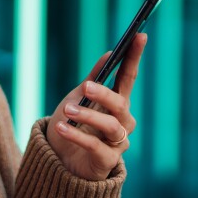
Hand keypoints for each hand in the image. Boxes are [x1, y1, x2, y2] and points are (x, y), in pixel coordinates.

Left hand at [45, 34, 145, 180]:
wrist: (57, 161)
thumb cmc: (71, 126)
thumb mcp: (77, 98)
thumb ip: (95, 78)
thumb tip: (110, 53)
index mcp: (116, 103)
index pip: (128, 77)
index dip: (134, 57)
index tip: (139, 36)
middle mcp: (121, 122)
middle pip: (120, 104)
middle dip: (104, 94)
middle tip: (87, 87)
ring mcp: (117, 142)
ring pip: (110, 125)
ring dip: (88, 116)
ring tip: (68, 110)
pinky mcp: (107, 161)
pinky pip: (95, 146)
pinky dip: (77, 135)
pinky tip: (62, 128)